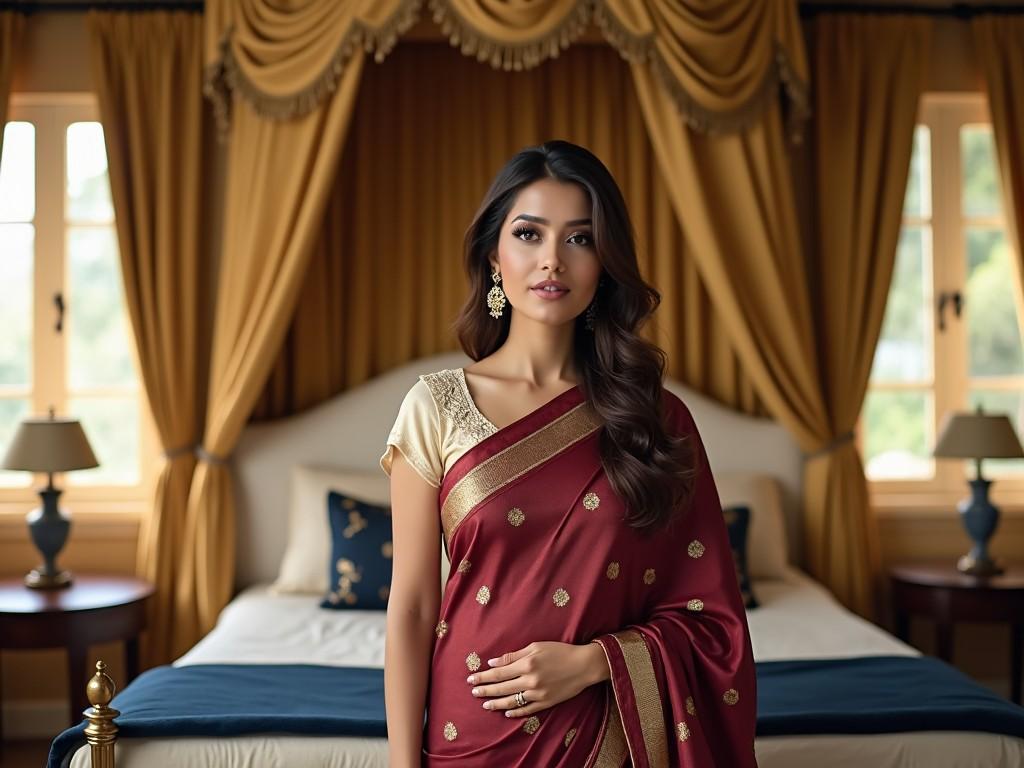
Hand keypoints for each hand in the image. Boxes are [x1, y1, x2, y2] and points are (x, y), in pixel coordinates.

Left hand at [465, 641, 607, 717]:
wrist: (583, 665)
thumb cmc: (560, 651)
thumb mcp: (536, 647)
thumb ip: (514, 655)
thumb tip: (493, 662)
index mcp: (527, 664)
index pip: (499, 673)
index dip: (484, 676)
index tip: (472, 679)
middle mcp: (530, 680)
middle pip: (502, 687)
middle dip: (485, 690)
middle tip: (473, 692)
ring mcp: (538, 694)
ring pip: (512, 701)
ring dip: (496, 704)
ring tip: (485, 705)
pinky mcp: (546, 703)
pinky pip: (527, 710)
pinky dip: (516, 712)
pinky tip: (507, 713)